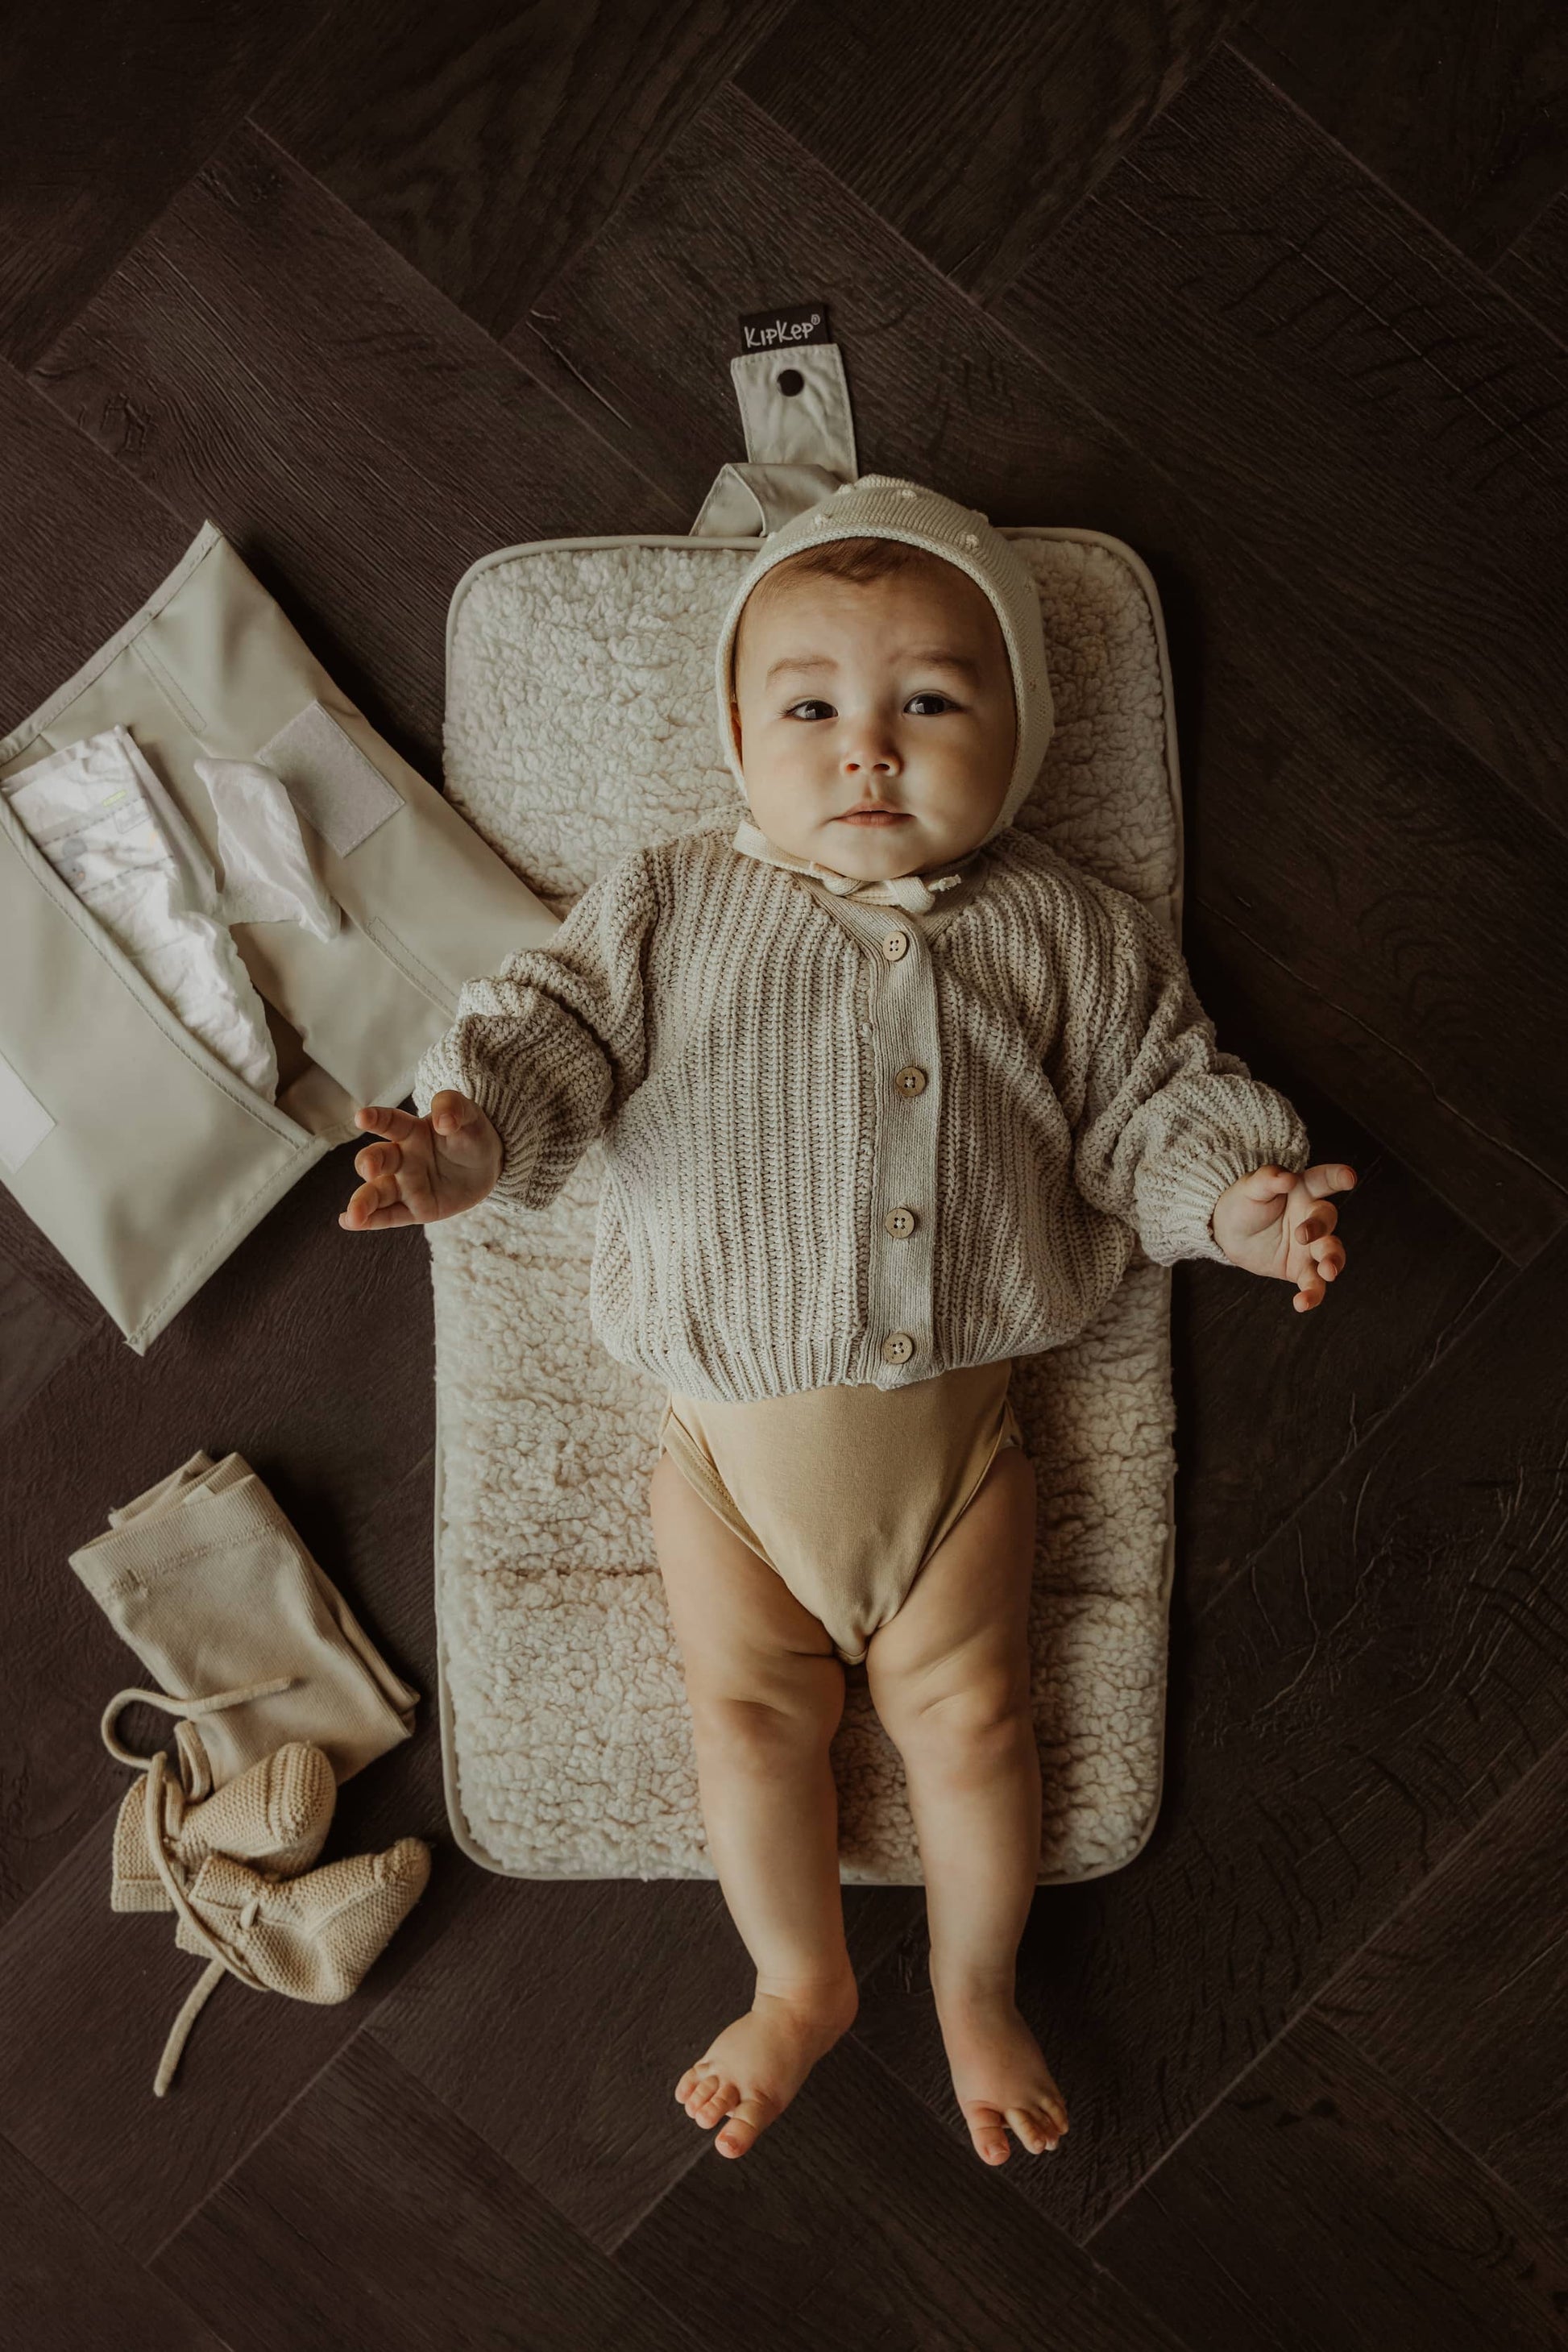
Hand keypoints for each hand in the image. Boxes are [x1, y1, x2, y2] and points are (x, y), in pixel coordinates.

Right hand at [337, 1092, 501, 1229]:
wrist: (488, 1165)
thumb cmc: (470, 1134)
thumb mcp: (469, 1114)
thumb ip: (453, 1107)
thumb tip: (442, 1120)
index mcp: (412, 1131)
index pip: (390, 1123)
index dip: (376, 1119)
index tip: (361, 1117)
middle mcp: (402, 1158)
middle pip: (377, 1159)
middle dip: (369, 1163)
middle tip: (370, 1168)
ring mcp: (406, 1185)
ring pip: (377, 1192)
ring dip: (362, 1201)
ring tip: (353, 1214)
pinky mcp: (415, 1209)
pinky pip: (390, 1216)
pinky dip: (371, 1221)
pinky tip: (350, 1223)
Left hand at [1210, 1162, 1356, 1310]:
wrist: (1229, 1233)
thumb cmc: (1244, 1202)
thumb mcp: (1250, 1188)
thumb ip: (1268, 1179)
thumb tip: (1286, 1178)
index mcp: (1304, 1191)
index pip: (1324, 1180)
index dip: (1338, 1176)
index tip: (1349, 1177)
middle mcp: (1313, 1218)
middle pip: (1328, 1220)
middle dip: (1320, 1228)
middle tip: (1302, 1235)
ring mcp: (1310, 1246)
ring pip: (1331, 1254)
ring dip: (1333, 1262)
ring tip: (1328, 1272)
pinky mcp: (1302, 1270)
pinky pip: (1313, 1283)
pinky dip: (1312, 1294)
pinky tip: (1302, 1303)